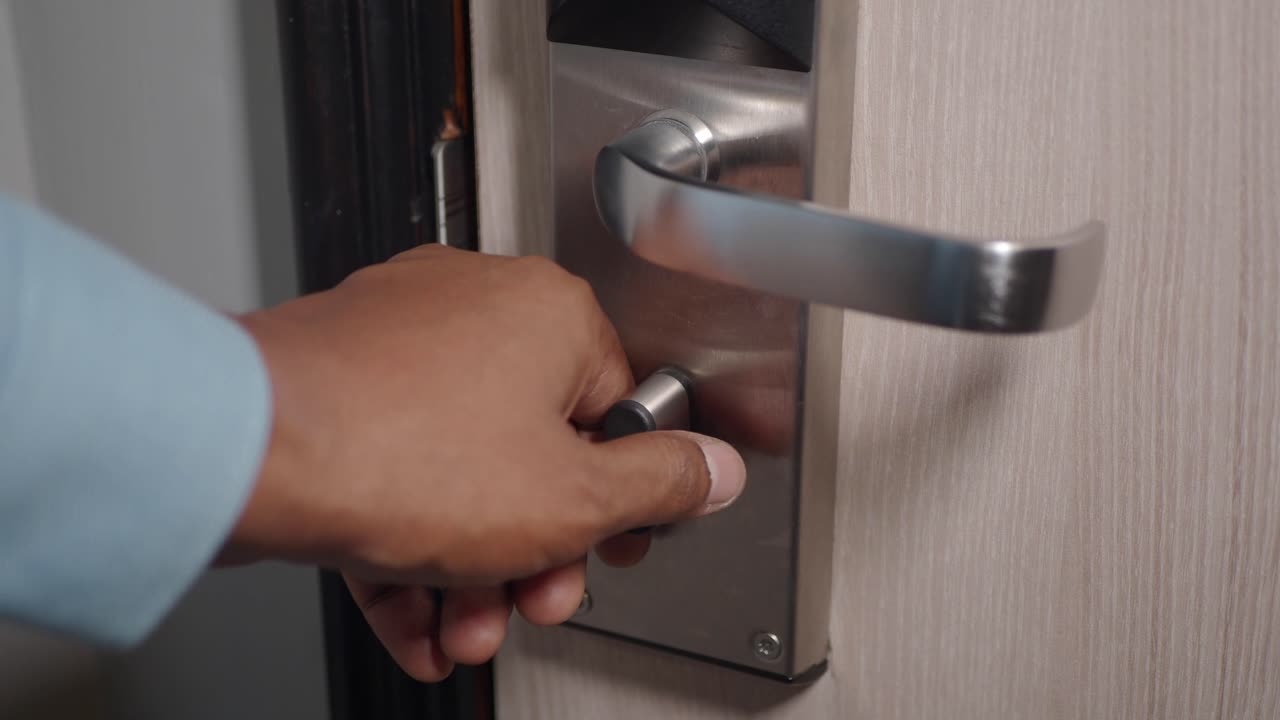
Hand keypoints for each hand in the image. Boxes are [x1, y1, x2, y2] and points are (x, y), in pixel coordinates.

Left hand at [224, 245, 745, 680]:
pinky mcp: (341, 380)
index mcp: (552, 316)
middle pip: (535, 451)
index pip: (620, 414)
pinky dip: (407, 544)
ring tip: (459, 626)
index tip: (608, 544)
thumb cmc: (401, 453)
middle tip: (528, 599)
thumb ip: (659, 486)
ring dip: (469, 568)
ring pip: (460, 470)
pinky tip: (408, 616)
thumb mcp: (572, 499)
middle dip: (532, 552)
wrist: (247, 450)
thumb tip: (713, 471)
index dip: (618, 501)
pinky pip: (397, 468)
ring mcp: (400, 340)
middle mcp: (478, 309)